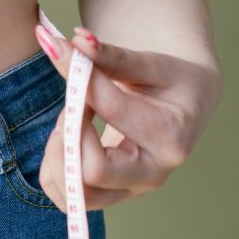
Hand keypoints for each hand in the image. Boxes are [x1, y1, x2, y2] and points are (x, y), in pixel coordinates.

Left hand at [33, 24, 222, 210]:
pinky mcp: (111, 196)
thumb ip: (111, 55)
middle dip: (67, 132)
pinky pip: (67, 198)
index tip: (64, 53)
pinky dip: (54, 169)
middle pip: (91, 171)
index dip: (80, 81)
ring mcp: (130, 190)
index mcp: (170, 136)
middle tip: (72, 104)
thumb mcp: (149, 62)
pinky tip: (67, 138)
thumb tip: (76, 40)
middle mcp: (152, 174)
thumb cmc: (169, 80)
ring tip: (70, 121)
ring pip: (74, 194)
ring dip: (57, 154)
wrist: (184, 104)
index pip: (111, 111)